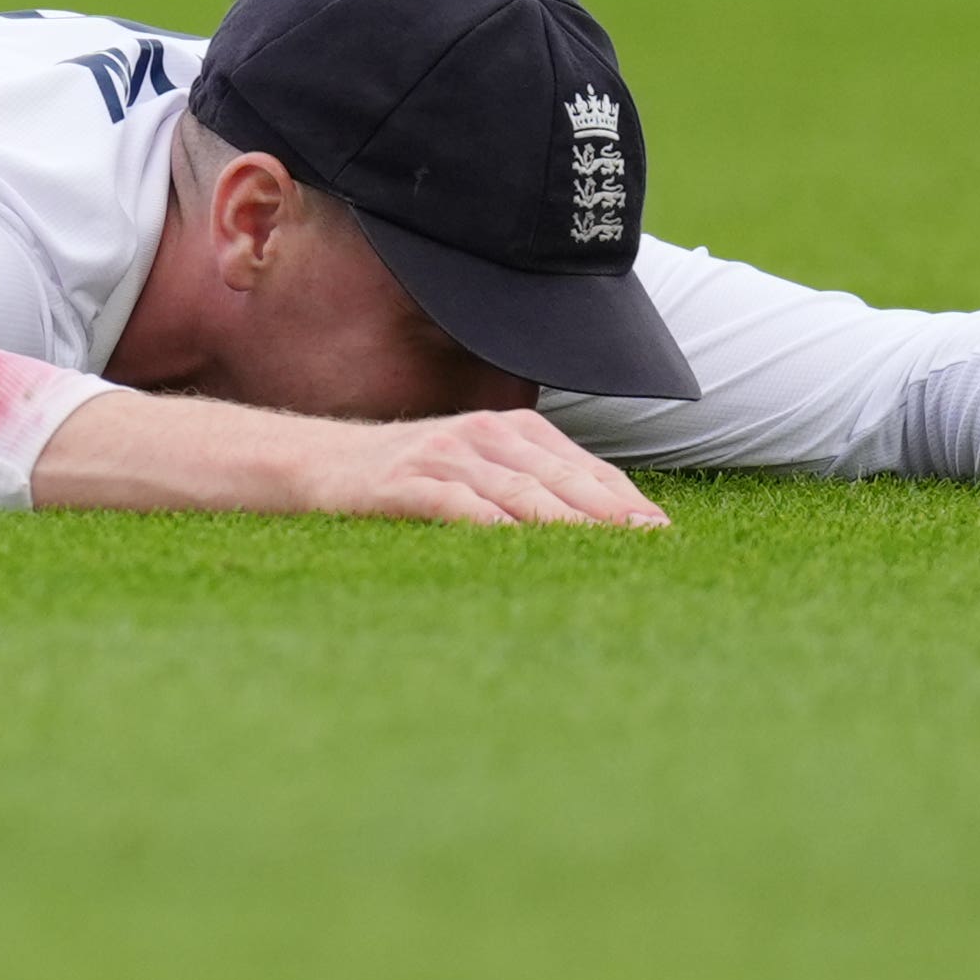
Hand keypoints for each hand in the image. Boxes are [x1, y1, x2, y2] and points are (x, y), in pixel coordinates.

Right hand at [301, 409, 669, 529]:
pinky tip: (522, 546)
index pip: (582, 467)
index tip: (662, 534)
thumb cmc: (409, 476)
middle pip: (559, 479)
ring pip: (519, 493)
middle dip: (610, 513)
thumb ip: (530, 482)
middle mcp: (481, 434)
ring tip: (607, 551)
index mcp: (508, 427)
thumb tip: (605, 524)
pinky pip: (460, 506)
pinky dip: (495, 526)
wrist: (317, 463)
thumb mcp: (474, 465)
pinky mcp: (405, 484)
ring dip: (567, 524)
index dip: (624, 501)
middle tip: (651, 544)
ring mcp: (443, 456)